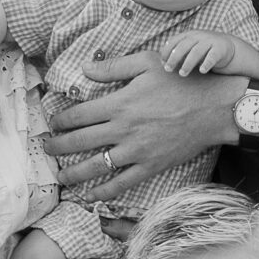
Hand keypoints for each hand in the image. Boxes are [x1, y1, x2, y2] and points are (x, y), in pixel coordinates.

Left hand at [48, 58, 240, 198]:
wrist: (212, 108)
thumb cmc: (181, 81)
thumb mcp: (146, 63)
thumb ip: (113, 67)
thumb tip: (85, 68)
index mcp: (118, 104)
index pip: (77, 116)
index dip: (59, 121)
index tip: (51, 124)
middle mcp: (122, 130)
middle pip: (79, 142)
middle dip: (58, 148)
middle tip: (46, 150)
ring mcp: (136, 151)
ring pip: (95, 166)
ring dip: (74, 173)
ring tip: (61, 177)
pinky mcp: (150, 166)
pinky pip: (122, 183)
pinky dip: (104, 192)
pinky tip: (90, 195)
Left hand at [160, 29, 235, 77]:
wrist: (228, 47)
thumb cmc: (205, 51)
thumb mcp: (191, 49)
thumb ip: (179, 53)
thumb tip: (162, 63)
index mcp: (189, 35)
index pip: (174, 41)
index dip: (167, 51)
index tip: (162, 63)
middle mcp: (199, 36)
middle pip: (184, 46)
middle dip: (174, 57)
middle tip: (168, 69)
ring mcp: (210, 41)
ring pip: (197, 51)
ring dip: (188, 63)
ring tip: (182, 74)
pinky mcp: (220, 49)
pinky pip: (213, 56)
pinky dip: (207, 63)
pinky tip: (202, 71)